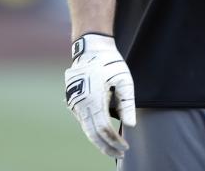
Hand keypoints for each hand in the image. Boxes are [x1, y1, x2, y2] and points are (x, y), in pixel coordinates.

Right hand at [64, 33, 135, 158]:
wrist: (90, 49)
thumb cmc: (110, 63)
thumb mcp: (124, 80)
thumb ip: (127, 102)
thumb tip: (131, 125)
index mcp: (93, 99)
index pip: (103, 129)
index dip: (114, 141)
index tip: (125, 147)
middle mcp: (81, 103)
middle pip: (92, 134)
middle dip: (106, 146)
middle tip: (120, 154)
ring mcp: (74, 103)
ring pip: (86, 129)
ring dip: (99, 140)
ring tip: (113, 148)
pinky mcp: (73, 101)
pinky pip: (83, 121)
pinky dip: (93, 130)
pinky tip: (103, 135)